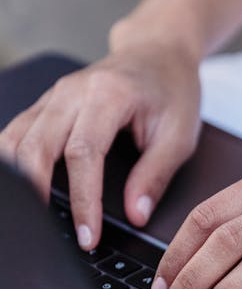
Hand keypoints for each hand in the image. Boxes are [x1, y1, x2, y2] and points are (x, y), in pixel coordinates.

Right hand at [0, 41, 201, 248]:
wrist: (159, 53)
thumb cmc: (172, 90)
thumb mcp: (179, 135)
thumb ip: (155, 176)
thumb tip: (136, 215)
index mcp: (108, 94)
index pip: (83, 153)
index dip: (83, 200)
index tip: (87, 235)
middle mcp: (73, 91)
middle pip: (36, 145)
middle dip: (38, 193)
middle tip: (50, 234)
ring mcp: (54, 96)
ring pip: (15, 138)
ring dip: (17, 178)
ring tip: (30, 216)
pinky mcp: (47, 104)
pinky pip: (17, 132)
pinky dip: (12, 162)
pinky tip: (17, 186)